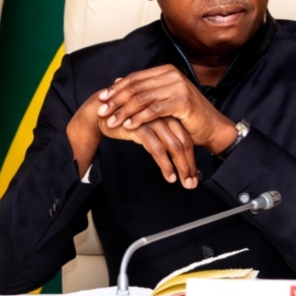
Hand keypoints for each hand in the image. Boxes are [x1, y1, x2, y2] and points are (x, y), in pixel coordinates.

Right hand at [68, 90, 198, 187]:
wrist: (100, 113)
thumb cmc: (126, 121)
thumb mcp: (149, 127)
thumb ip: (162, 136)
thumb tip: (177, 155)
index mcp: (168, 115)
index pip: (187, 138)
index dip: (192, 158)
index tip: (195, 175)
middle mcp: (164, 117)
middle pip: (184, 143)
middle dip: (189, 165)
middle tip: (192, 183)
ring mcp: (153, 121)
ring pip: (174, 147)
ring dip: (181, 167)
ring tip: (183, 182)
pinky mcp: (141, 128)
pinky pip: (157, 149)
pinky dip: (165, 164)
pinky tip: (169, 176)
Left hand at [95, 65, 236, 153]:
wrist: (212, 128)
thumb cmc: (186, 116)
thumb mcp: (162, 100)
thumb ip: (143, 91)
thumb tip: (117, 81)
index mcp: (166, 71)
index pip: (134, 78)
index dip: (116, 88)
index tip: (101, 99)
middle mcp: (172, 75)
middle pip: (136, 87)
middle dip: (116, 100)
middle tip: (101, 111)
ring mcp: (178, 86)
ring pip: (143, 98)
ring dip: (125, 111)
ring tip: (112, 121)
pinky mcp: (182, 101)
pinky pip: (155, 110)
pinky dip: (140, 118)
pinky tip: (129, 126)